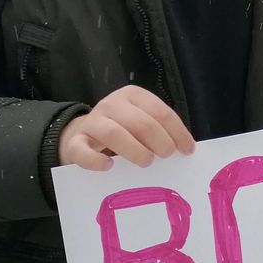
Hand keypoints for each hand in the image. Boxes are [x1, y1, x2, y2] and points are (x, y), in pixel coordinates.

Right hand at [57, 85, 195, 171]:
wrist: (81, 136)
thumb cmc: (123, 131)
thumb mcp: (142, 124)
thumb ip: (160, 131)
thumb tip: (185, 149)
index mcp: (133, 96)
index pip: (160, 111)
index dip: (177, 132)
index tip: (187, 151)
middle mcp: (111, 105)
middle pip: (140, 122)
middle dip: (159, 141)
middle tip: (166, 156)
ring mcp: (91, 123)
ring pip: (113, 132)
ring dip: (134, 149)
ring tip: (147, 162)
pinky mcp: (74, 142)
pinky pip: (82, 151)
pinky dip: (96, 160)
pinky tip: (109, 166)